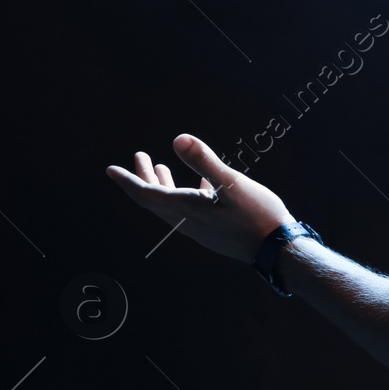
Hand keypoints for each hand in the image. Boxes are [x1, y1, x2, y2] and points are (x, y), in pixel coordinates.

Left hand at [105, 134, 294, 263]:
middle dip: (142, 178)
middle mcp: (188, 222)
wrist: (279, 251)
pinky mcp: (214, 231)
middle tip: (138, 156)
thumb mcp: (232, 184)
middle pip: (154, 200)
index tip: (109, 170)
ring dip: (162, 185)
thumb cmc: (259, 217)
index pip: (146, 195)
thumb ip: (205, 161)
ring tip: (159, 166)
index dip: (127, 181)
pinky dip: (185, 194)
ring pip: (171, 206)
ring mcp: (201, 229)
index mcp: (187, 210)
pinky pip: (190, 211)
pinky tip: (201, 184)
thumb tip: (177, 139)